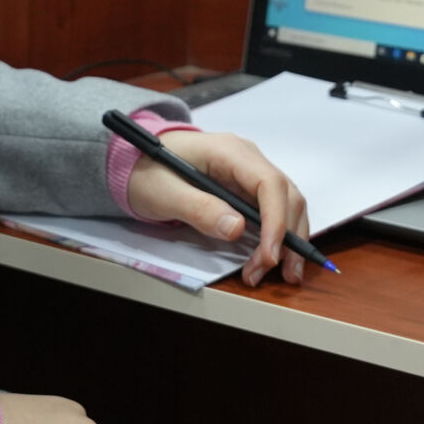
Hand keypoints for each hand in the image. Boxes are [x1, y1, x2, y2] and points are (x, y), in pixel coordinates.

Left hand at [126, 130, 313, 286]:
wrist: (136, 161)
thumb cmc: (146, 171)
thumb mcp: (163, 192)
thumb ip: (198, 208)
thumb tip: (236, 228)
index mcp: (229, 151)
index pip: (269, 183)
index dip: (276, 220)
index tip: (269, 255)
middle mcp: (247, 158)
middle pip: (286, 195)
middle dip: (287, 236)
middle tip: (274, 272)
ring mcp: (249, 172)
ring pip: (287, 204)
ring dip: (287, 239)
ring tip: (274, 272)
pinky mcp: (246, 188)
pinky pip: (273, 210)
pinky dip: (277, 236)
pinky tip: (268, 259)